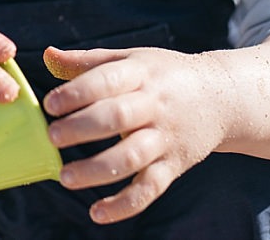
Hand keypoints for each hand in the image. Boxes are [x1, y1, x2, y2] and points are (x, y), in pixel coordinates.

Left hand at [41, 46, 231, 223]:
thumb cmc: (164, 76)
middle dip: (81, 129)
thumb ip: (88, 62)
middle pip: (117, 117)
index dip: (77, 92)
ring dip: (97, 169)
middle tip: (51, 137)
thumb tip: (47, 56)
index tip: (50, 105)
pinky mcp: (174, 165)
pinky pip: (150, 188)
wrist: (222, 98)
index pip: (107, 80)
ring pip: (132, 157)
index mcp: (140, 74)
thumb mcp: (131, 59)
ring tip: (65, 177)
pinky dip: (125, 204)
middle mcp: (154, 105)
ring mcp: (166, 138)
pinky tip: (97, 213)